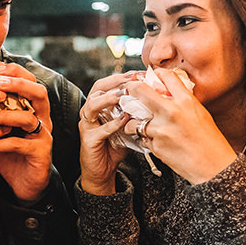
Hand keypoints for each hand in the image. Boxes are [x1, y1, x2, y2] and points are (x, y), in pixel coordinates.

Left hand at [0, 62, 51, 203]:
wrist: (24, 183)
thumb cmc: (8, 152)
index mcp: (33, 108)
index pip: (30, 81)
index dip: (16, 71)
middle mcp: (42, 118)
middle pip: (39, 92)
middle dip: (19, 84)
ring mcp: (43, 136)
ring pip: (29, 118)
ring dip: (5, 115)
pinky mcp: (40, 154)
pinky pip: (19, 144)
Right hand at [78, 74, 133, 194]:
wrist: (103, 171)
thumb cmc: (115, 146)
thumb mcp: (129, 125)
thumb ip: (137, 113)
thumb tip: (158, 101)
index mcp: (100, 105)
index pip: (109, 83)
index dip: (123, 76)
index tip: (139, 73)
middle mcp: (91, 111)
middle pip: (98, 88)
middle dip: (115, 82)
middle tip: (131, 80)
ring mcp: (88, 125)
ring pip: (93, 104)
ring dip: (109, 98)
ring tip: (123, 95)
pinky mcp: (88, 139)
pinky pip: (100, 129)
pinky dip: (112, 124)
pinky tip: (124, 120)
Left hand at [126, 67, 236, 184]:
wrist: (213, 166)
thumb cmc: (210, 141)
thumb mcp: (200, 113)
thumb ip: (183, 101)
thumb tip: (167, 92)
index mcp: (186, 101)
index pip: (166, 76)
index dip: (156, 74)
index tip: (150, 77)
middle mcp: (171, 112)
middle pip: (141, 92)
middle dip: (131, 89)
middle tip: (128, 90)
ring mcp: (161, 130)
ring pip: (135, 121)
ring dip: (134, 123)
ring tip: (140, 126)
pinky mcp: (155, 146)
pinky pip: (142, 139)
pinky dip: (145, 140)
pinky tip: (155, 141)